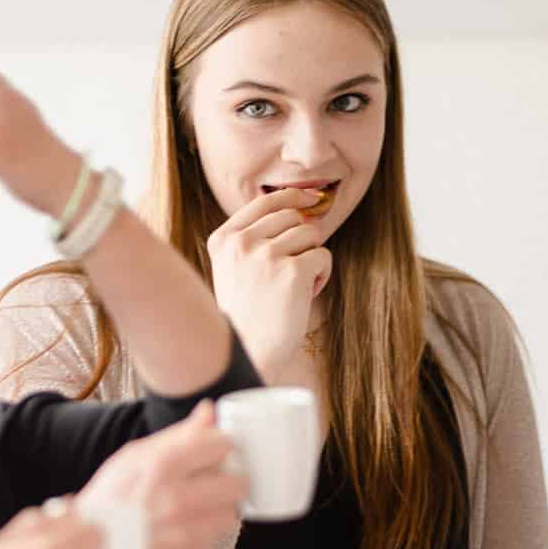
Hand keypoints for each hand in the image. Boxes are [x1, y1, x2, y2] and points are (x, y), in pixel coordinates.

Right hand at [78, 402, 245, 548]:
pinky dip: (204, 532)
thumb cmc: (110, 500)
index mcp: (163, 466)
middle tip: (210, 481)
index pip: (222, 444)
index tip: (212, 452)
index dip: (218, 446)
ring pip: (231, 512)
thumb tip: (209, 412)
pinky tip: (182, 528)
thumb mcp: (135, 456)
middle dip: (227, 478)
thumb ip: (178, 434)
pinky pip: (215, 538)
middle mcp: (177, 499)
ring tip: (192, 507)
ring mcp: (185, 532)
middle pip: (238, 481)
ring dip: (218, 507)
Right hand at [206, 187, 332, 385]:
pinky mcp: (293, 271)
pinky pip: (323, 256)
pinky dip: (322, 275)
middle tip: (293, 272)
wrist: (250, 353)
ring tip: (295, 287)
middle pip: (294, 216)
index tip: (312, 199)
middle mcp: (242, 243)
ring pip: (311, 234)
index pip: (266, 201)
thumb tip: (301, 210)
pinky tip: (304, 296)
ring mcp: (266, 255)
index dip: (294, 196)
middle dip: (303, 240)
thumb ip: (253, 239)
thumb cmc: (247, 315)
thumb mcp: (234, 269)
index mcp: (224, 239)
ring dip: (312, 259)